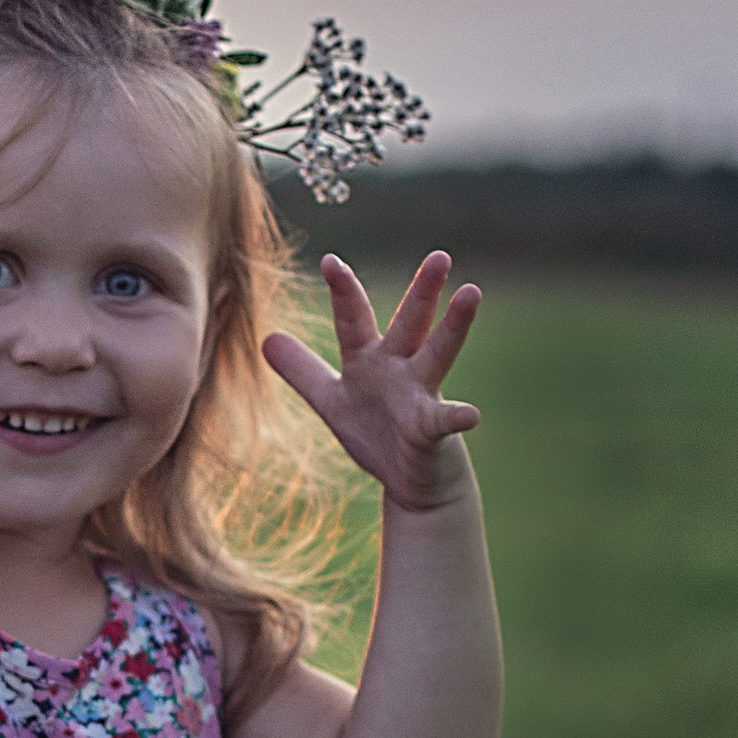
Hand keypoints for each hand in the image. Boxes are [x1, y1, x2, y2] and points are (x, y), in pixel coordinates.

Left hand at [262, 252, 481, 510]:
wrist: (411, 481)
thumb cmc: (376, 434)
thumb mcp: (331, 401)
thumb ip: (302, 371)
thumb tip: (266, 338)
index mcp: (369, 360)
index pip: (354, 319)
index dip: (343, 291)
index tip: (330, 260)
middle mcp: (399, 369)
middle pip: (410, 323)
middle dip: (422, 290)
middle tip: (439, 256)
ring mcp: (420, 396)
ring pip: (437, 355)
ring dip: (453, 326)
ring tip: (471, 293)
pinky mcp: (433, 430)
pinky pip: (445, 421)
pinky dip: (458, 417)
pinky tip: (471, 414)